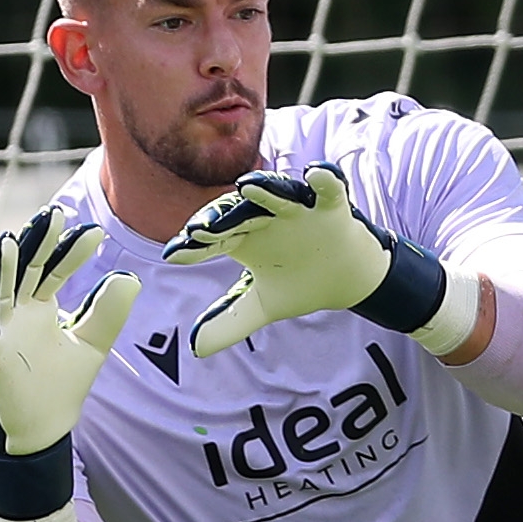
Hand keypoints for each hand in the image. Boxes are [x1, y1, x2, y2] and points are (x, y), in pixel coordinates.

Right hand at [0, 209, 138, 521]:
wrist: (43, 430)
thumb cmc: (61, 386)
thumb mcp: (92, 346)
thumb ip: (107, 314)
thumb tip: (129, 278)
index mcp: (40, 307)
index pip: (56, 270)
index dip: (72, 251)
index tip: (94, 233)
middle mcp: (17, 314)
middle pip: (26, 270)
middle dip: (37, 244)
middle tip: (53, 215)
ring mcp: (1, 334)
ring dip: (0, 269)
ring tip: (6, 242)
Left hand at [163, 161, 472, 357]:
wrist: (347, 279)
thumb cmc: (300, 282)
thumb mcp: (263, 306)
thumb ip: (231, 323)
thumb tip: (196, 348)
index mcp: (244, 237)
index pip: (212, 239)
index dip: (193, 246)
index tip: (174, 255)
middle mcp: (266, 218)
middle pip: (237, 213)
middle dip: (219, 218)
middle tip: (199, 229)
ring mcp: (298, 210)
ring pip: (277, 195)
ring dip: (264, 189)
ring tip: (246, 186)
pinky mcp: (331, 208)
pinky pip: (329, 189)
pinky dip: (325, 180)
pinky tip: (315, 173)